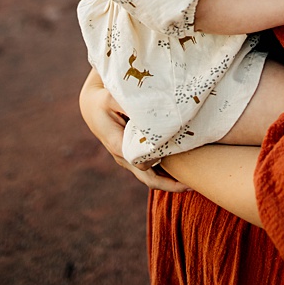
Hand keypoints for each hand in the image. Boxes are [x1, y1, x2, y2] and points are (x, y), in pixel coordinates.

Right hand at [78, 68, 190, 191]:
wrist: (92, 107)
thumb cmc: (103, 101)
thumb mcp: (111, 98)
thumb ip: (127, 103)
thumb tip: (148, 108)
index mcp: (118, 145)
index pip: (141, 162)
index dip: (159, 163)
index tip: (177, 157)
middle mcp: (124, 157)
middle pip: (148, 179)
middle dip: (168, 184)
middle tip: (190, 186)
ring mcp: (129, 159)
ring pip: (150, 178)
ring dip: (169, 181)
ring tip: (191, 183)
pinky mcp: (134, 156)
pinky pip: (151, 171)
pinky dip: (165, 173)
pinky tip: (182, 173)